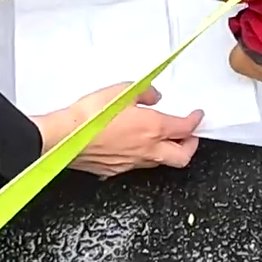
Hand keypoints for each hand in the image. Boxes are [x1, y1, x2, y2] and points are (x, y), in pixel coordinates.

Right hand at [31, 84, 203, 177]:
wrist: (63, 137)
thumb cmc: (90, 115)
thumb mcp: (122, 91)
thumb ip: (144, 92)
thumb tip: (154, 96)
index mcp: (153, 128)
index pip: (185, 128)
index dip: (195, 121)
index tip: (197, 116)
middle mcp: (147, 149)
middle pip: (182, 156)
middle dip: (191, 145)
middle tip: (190, 136)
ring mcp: (131, 163)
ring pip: (160, 162)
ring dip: (168, 152)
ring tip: (165, 141)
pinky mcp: (115, 170)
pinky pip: (137, 166)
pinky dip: (144, 157)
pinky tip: (136, 148)